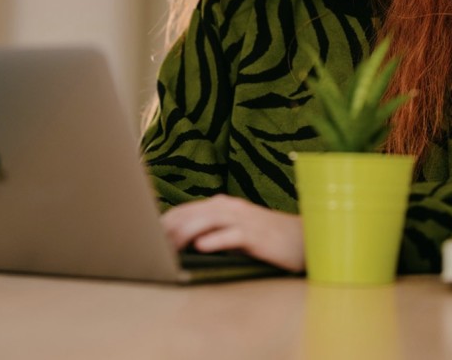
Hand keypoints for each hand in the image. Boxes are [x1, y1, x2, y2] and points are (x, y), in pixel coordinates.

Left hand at [160, 194, 304, 272]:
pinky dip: (216, 239)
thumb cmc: (268, 240)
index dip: (166, 221)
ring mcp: (244, 219)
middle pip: (193, 212)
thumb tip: (185, 245)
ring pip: (209, 220)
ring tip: (168, 245)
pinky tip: (201, 246)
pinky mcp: (257, 235)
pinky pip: (233, 235)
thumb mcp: (236, 234)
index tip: (147, 234)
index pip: (188, 210)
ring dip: (186, 232)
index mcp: (224, 205)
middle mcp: (231, 208)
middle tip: (150, 241)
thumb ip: (213, 234)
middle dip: (170, 226)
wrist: (304, 239)